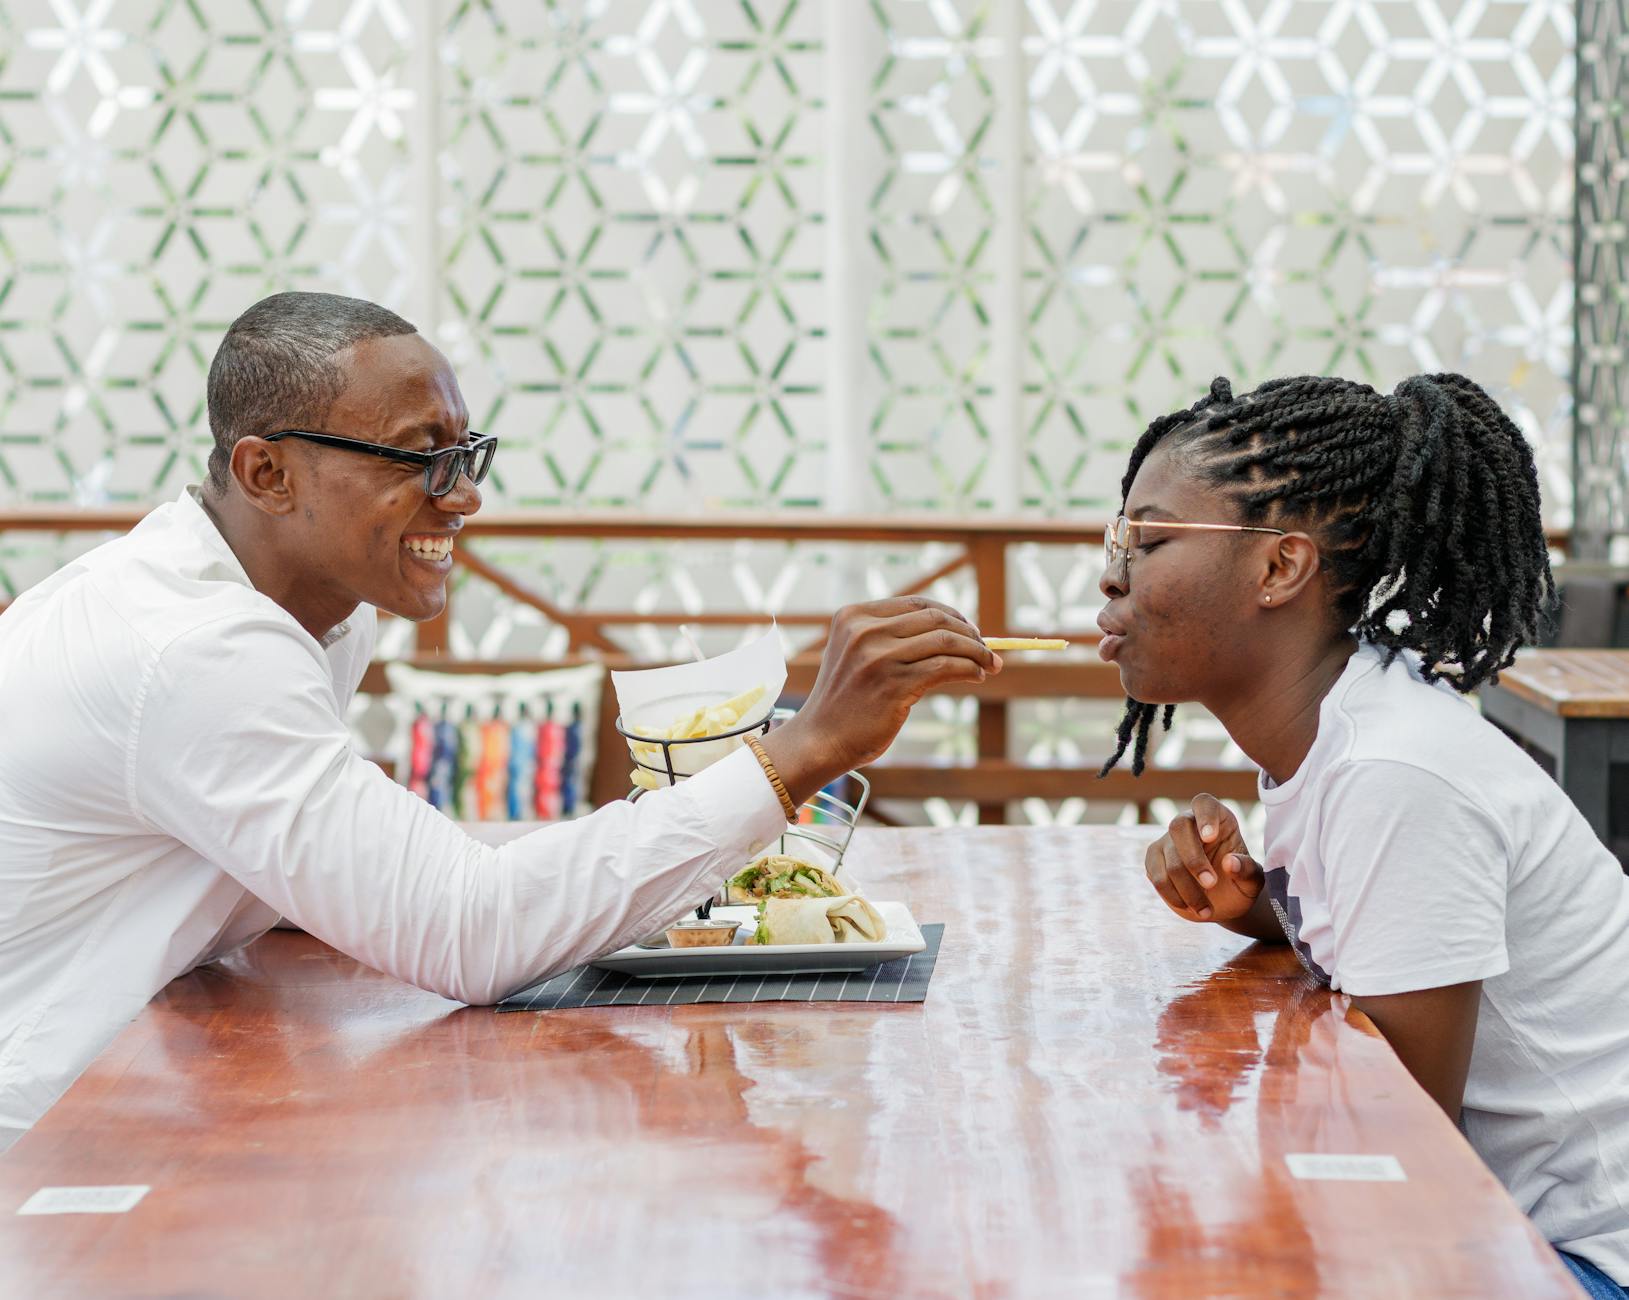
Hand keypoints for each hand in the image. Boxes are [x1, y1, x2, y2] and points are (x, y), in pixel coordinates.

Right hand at [762, 596, 999, 801]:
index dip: (951, 614)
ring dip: (977, 652)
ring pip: (945, 642)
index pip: (917, 604)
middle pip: (935, 619)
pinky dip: (969, 669)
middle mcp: (864, 633)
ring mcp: (878, 659)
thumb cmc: (845, 701)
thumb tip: (950, 630)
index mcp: (853, 617)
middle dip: (970, 633)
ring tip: (989, 664)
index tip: (970, 629)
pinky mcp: (893, 686)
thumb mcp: (855, 654)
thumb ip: (888, 636)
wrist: (820, 740)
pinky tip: (977, 676)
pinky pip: (945, 668)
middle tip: (987, 649)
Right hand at [1145, 793, 1263, 923]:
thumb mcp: (1253, 880)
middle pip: (1178, 827)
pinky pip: (1157, 876)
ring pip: (1169, 858)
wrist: (1222, 902)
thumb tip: (1229, 862)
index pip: (1204, 803)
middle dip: (1193, 859)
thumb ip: (1247, 870)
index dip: (1205, 816)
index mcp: (1217, 819)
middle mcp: (1189, 824)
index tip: (1210, 837)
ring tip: (1206, 909)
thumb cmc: (1240, 883)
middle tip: (1211, 884)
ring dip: (1187, 888)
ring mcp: (1168, 841)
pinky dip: (1173, 895)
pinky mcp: (1154, 860)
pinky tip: (1190, 907)